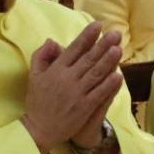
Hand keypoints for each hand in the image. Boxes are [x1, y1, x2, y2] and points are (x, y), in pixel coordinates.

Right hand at [22, 23, 123, 153]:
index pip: (74, 49)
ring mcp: (77, 93)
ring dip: (108, 61)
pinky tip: (118, 76)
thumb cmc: (38, 100)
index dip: (87, 37)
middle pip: (88, 59)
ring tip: (119, 49)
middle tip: (116, 34)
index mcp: (55, 69)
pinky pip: (99, 93)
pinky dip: (108, 85)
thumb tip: (53, 40)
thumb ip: (42, 56)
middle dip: (103, 45)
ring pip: (95, 74)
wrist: (40, 128)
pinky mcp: (84, 107)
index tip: (98, 25)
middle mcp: (67, 79)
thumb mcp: (34, 75)